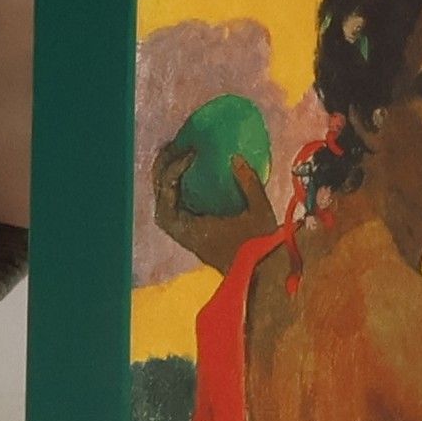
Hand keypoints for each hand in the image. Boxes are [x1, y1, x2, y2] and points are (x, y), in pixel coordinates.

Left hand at [151, 142, 276, 274]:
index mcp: (192, 231)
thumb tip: (234, 156)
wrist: (261, 275)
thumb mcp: (260, 212)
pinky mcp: (194, 231)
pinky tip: (192, 169)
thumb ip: (248, 183)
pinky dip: (178, 185)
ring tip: (178, 153)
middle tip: (175, 144)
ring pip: (165, 201)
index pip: (168, 199)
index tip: (193, 153)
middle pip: (160, 197)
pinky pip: (177, 204)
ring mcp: (187, 233)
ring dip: (168, 177)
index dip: (173, 171)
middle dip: (163, 169)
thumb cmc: (260, 246)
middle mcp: (184, 234)